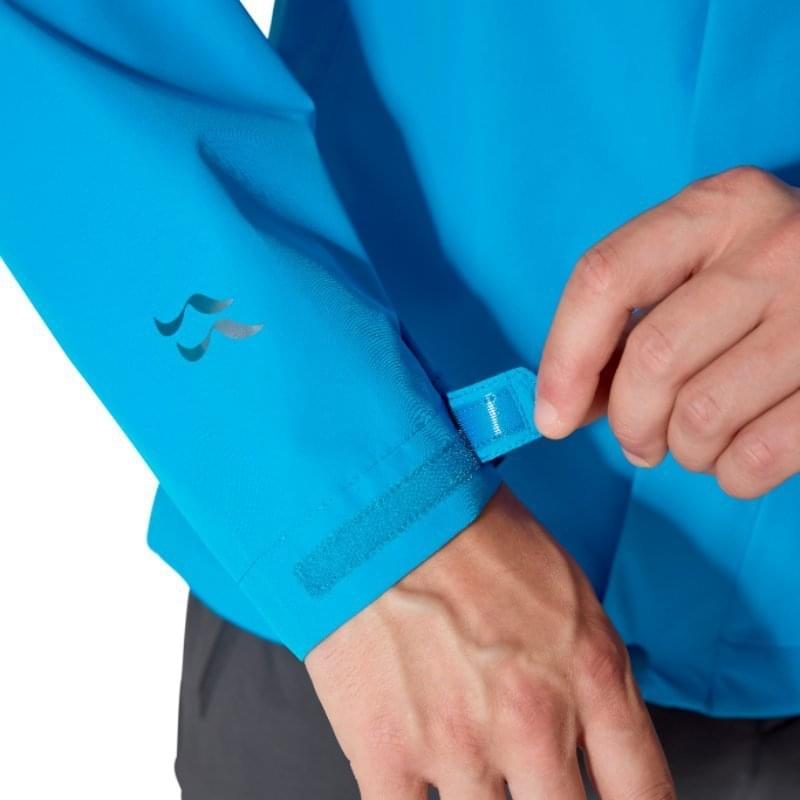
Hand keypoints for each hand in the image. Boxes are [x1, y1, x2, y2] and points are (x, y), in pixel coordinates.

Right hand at [305, 486, 673, 798]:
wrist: (378, 502)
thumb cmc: (466, 526)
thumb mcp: (563, 585)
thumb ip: (587, 668)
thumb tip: (587, 732)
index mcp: (589, 673)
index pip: (647, 794)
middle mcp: (535, 720)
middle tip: (538, 791)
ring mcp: (460, 742)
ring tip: (475, 778)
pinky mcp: (386, 749)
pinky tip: (419, 794)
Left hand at [536, 166, 799, 497]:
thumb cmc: (769, 291)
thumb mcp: (704, 274)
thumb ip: (632, 326)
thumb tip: (562, 406)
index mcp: (718, 209)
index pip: (606, 277)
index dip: (565, 357)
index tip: (551, 416)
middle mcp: (774, 247)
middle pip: (652, 357)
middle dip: (629, 420)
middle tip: (639, 442)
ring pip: (701, 413)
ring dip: (683, 449)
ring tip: (696, 442)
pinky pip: (759, 455)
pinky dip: (732, 474)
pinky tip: (738, 456)